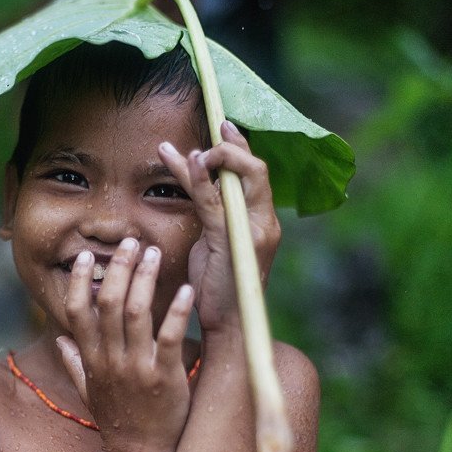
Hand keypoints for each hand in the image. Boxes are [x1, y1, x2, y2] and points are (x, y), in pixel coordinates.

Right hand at [58, 238, 194, 451]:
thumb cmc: (116, 421)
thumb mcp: (88, 391)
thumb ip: (74, 362)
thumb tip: (59, 337)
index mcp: (92, 359)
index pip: (77, 312)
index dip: (79, 281)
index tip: (86, 256)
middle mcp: (110, 360)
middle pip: (107, 303)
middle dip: (118, 268)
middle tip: (130, 242)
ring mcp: (137, 368)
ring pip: (136, 313)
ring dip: (144, 279)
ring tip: (153, 253)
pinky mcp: (164, 378)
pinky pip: (170, 338)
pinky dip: (177, 312)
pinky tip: (186, 290)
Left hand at [159, 121, 280, 334]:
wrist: (227, 325)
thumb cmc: (217, 287)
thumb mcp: (212, 241)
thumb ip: (212, 212)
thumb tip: (199, 183)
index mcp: (262, 221)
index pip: (257, 174)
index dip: (241, 147)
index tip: (222, 127)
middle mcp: (264, 222)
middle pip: (256, 169)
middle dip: (233, 144)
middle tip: (214, 125)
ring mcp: (252, 231)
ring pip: (240, 179)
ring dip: (216, 156)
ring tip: (192, 144)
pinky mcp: (232, 241)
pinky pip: (214, 202)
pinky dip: (200, 180)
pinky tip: (188, 162)